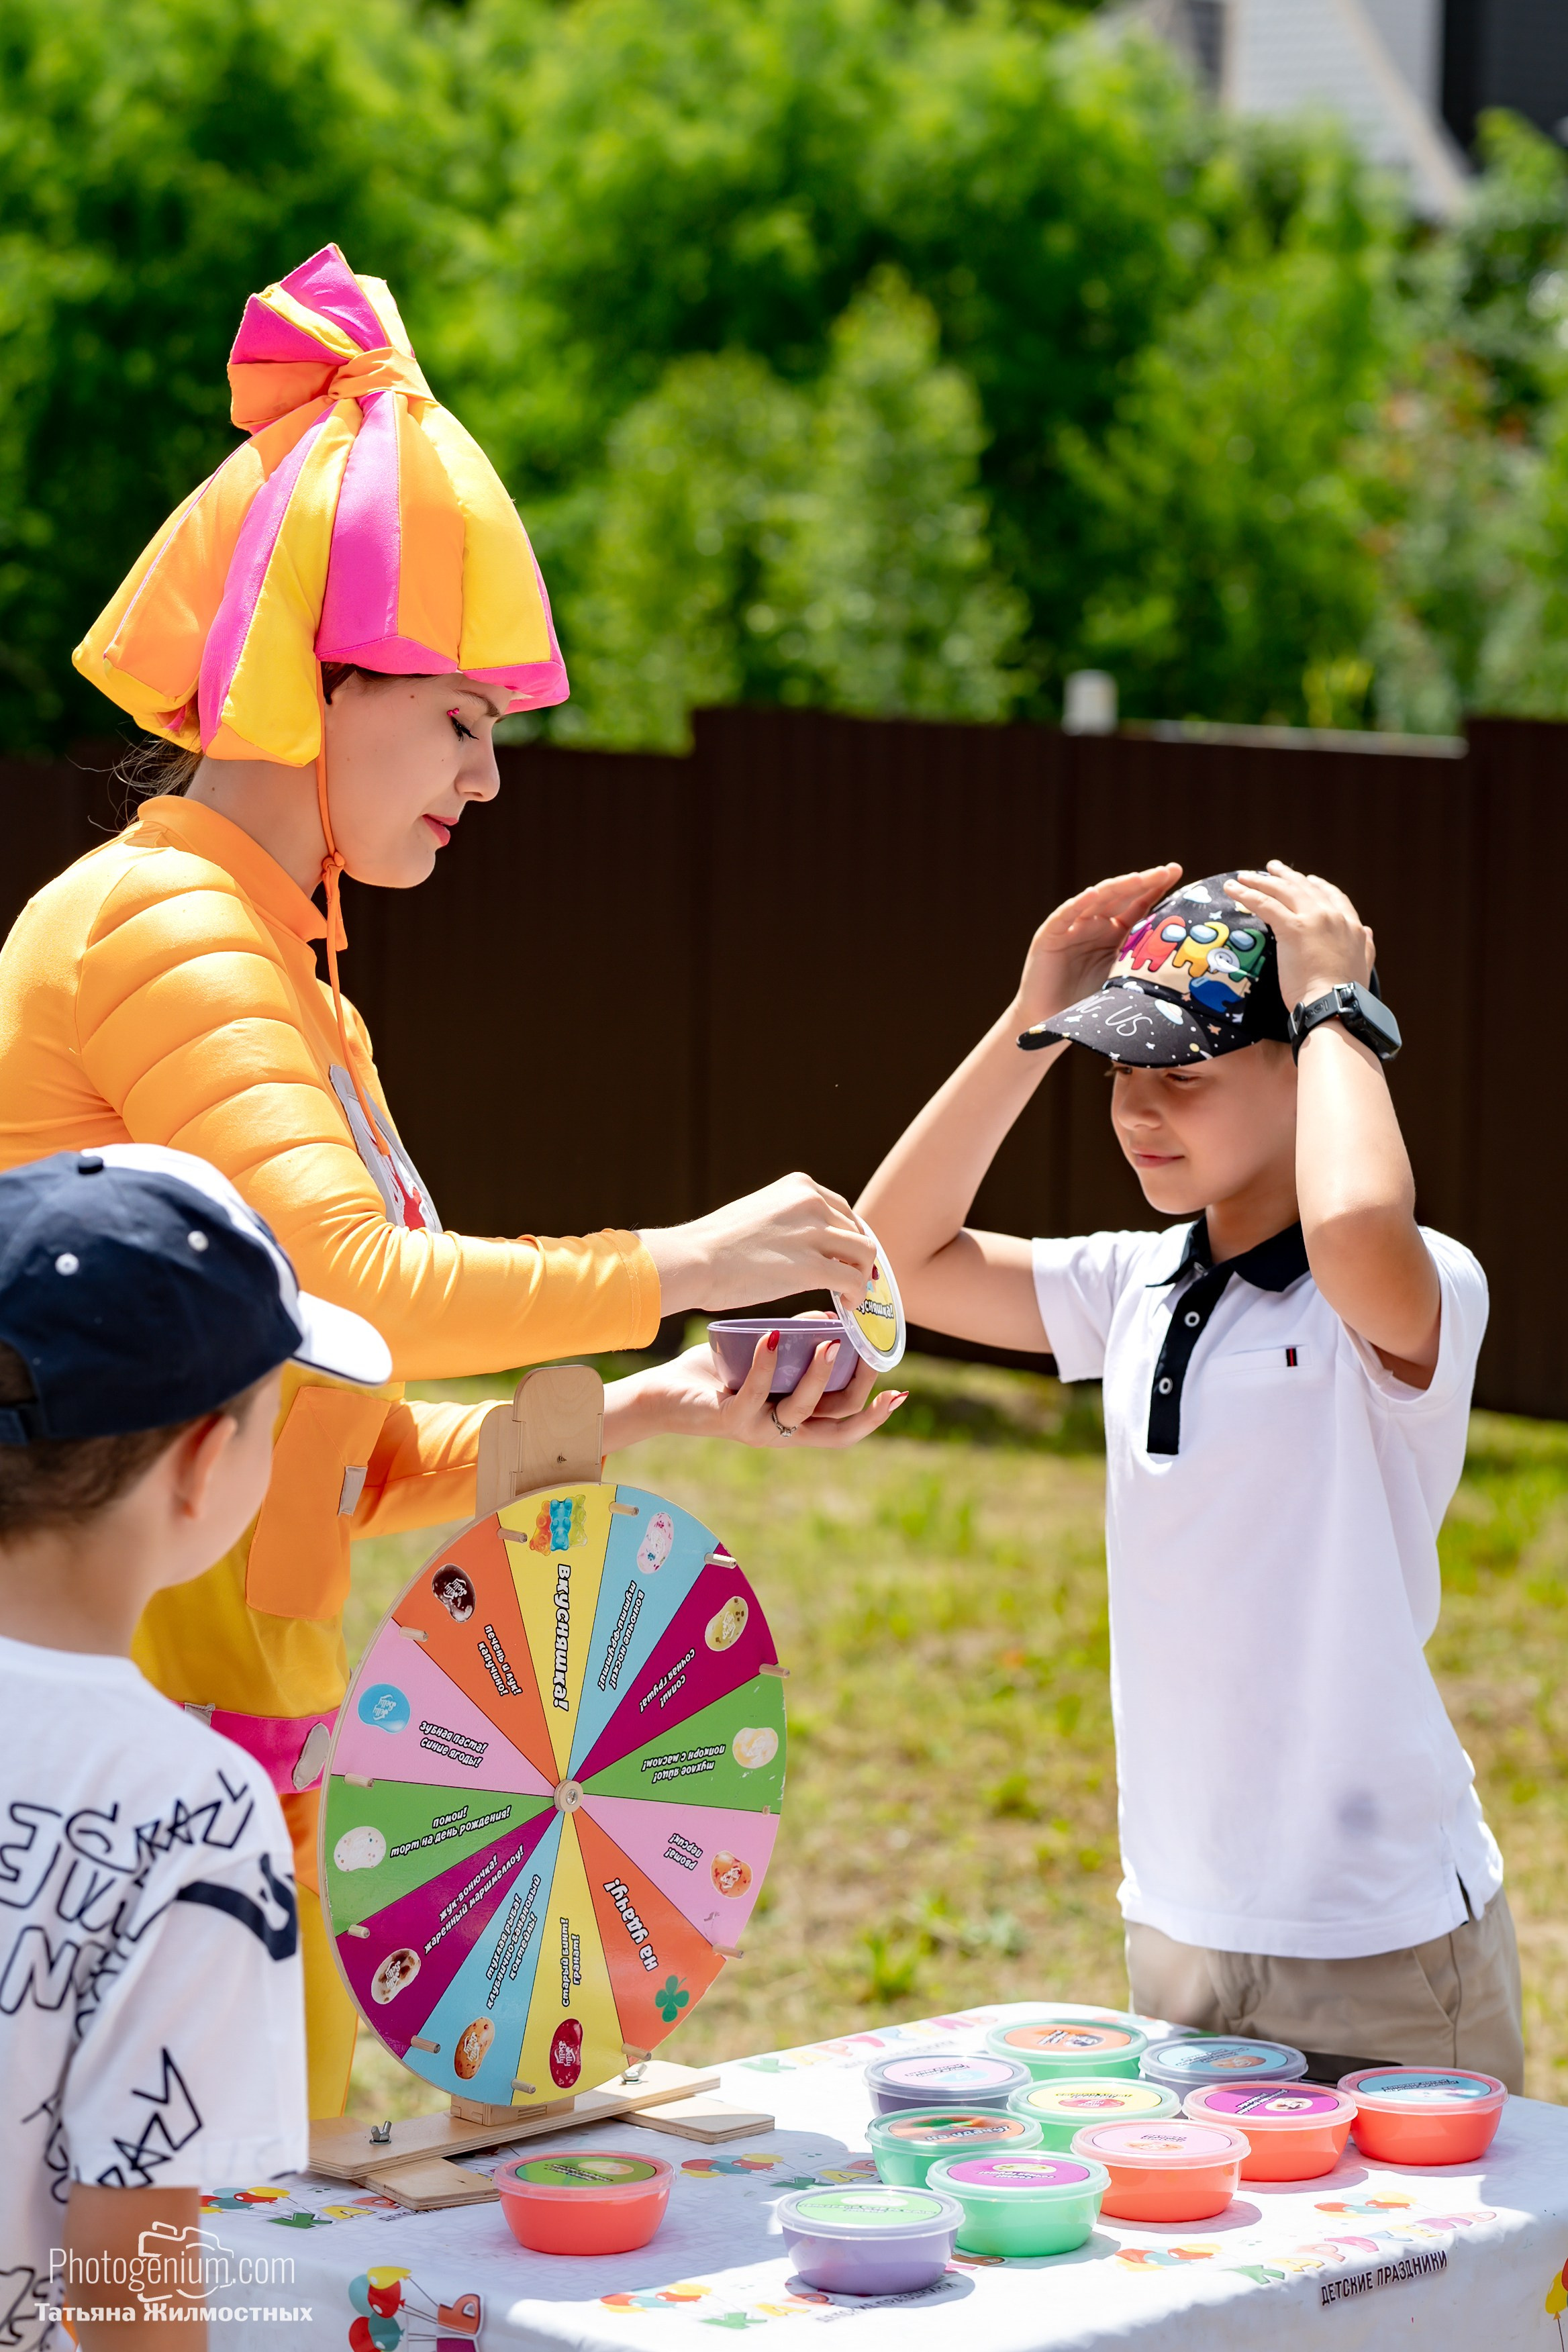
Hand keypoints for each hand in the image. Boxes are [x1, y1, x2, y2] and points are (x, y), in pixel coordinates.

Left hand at [605, 1334, 906, 1450]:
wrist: (662, 1394)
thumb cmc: (717, 1373)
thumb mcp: (765, 1356)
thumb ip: (799, 1341)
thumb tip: (834, 1317)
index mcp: (796, 1421)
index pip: (846, 1425)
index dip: (875, 1414)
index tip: (899, 1390)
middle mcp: (782, 1432)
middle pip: (837, 1427)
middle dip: (861, 1394)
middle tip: (869, 1355)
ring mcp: (757, 1429)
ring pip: (802, 1411)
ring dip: (819, 1375)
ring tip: (828, 1341)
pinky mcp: (729, 1420)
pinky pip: (755, 1394)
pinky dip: (766, 1365)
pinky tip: (772, 1337)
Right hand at [639, 1173, 877, 1313]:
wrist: (692, 1259)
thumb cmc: (714, 1244)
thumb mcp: (757, 1212)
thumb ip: (786, 1220)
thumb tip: (802, 1243)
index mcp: (799, 1186)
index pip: (843, 1210)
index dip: (848, 1238)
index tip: (843, 1258)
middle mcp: (812, 1202)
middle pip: (857, 1231)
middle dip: (855, 1259)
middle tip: (846, 1282)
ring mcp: (813, 1233)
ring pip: (865, 1254)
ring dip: (861, 1277)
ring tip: (847, 1295)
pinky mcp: (811, 1267)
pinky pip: (853, 1281)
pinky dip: (856, 1295)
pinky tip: (846, 1306)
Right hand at [1015, 864, 1182, 1027]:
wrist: (1055, 1024)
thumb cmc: (1092, 1004)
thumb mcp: (1125, 975)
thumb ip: (1143, 957)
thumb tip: (1184, 951)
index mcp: (1115, 931)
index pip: (1139, 902)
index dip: (1156, 887)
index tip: (1176, 871)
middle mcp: (1095, 923)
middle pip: (1122, 895)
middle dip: (1144, 881)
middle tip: (1167, 870)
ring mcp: (1073, 927)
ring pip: (1097, 899)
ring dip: (1117, 887)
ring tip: (1139, 878)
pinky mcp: (1050, 936)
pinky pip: (1066, 915)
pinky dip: (1079, 903)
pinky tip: (1094, 893)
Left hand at [1231, 861, 1373, 1013]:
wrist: (1334, 1004)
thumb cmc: (1343, 993)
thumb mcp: (1363, 964)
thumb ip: (1365, 945)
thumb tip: (1367, 930)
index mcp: (1351, 925)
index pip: (1334, 897)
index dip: (1319, 886)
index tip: (1309, 879)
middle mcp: (1333, 917)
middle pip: (1305, 888)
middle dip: (1287, 876)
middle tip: (1272, 868)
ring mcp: (1313, 920)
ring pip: (1284, 891)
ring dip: (1262, 881)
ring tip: (1245, 877)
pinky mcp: (1293, 929)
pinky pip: (1266, 905)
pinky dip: (1247, 894)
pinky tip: (1233, 889)